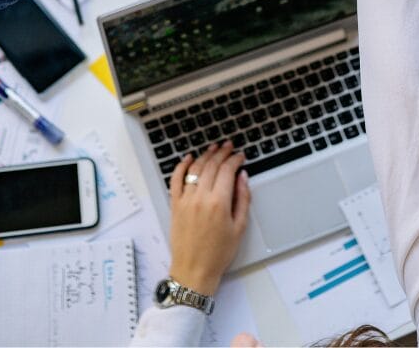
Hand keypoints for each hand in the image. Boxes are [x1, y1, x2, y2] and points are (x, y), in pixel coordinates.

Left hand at [168, 142, 250, 294]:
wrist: (194, 270)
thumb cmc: (218, 253)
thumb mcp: (239, 227)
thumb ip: (243, 199)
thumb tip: (243, 177)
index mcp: (219, 203)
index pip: (227, 171)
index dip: (235, 159)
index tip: (241, 157)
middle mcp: (201, 198)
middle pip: (211, 166)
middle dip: (222, 153)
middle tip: (228, 147)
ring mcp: (185, 200)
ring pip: (195, 169)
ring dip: (205, 155)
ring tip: (213, 148)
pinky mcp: (175, 205)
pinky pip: (176, 180)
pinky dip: (181, 166)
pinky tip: (188, 158)